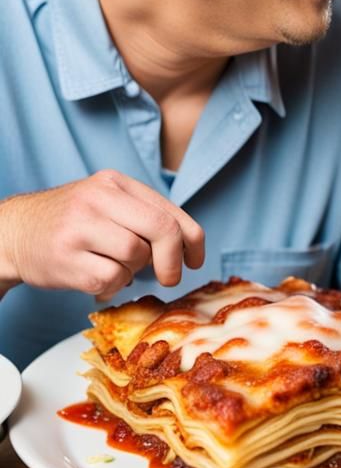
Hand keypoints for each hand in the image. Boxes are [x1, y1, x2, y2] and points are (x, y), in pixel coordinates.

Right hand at [0, 170, 204, 301]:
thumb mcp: (108, 203)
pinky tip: (97, 276)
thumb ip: (145, 216)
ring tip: (113, 265)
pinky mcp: (65, 258)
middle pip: (161, 230)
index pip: (169, 212)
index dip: (193, 240)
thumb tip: (187, 246)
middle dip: (173, 260)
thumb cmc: (72, 222)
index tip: (196, 260)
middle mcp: (97, 199)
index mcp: (114, 182)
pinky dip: (112, 284)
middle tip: (170, 277)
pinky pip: (111, 278)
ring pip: (136, 256)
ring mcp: (79, 227)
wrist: (12, 232)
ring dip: (133, 270)